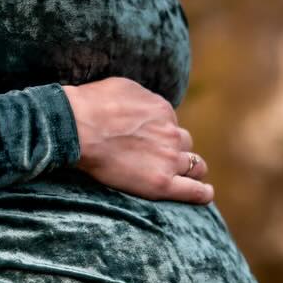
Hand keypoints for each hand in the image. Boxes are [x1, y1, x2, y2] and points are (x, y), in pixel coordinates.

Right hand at [62, 77, 213, 203]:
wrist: (77, 127)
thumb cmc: (91, 106)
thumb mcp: (124, 88)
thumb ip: (142, 99)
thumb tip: (144, 106)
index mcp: (163, 110)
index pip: (171, 125)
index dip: (162, 134)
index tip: (149, 141)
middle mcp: (171, 134)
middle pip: (185, 145)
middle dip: (177, 151)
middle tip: (161, 160)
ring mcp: (169, 159)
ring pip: (195, 166)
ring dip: (189, 170)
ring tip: (183, 178)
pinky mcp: (162, 183)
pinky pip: (194, 191)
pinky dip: (202, 193)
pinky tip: (205, 194)